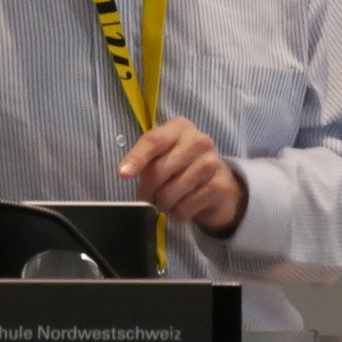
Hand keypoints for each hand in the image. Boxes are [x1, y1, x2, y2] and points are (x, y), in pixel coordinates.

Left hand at [118, 117, 247, 235]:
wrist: (219, 182)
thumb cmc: (182, 165)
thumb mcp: (164, 153)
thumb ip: (147, 158)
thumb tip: (126, 171)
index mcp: (180, 127)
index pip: (154, 140)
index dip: (137, 158)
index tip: (122, 174)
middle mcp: (199, 141)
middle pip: (159, 170)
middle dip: (147, 190)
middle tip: (148, 195)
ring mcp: (211, 163)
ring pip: (170, 193)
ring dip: (162, 204)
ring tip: (166, 201)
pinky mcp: (218, 187)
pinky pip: (184, 208)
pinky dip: (176, 213)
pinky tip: (182, 206)